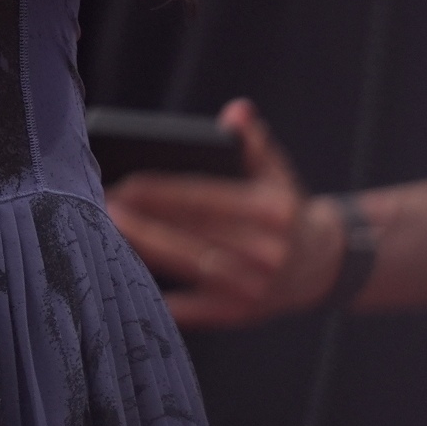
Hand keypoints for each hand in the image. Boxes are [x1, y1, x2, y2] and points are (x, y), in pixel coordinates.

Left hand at [105, 99, 346, 326]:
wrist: (324, 265)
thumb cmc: (285, 209)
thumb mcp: (276, 173)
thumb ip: (252, 142)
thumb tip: (237, 111)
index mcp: (272, 211)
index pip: (205, 198)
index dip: (162, 192)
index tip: (124, 183)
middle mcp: (267, 252)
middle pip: (192, 234)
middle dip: (143, 221)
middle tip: (102, 206)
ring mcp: (255, 287)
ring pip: (189, 268)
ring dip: (146, 251)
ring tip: (108, 233)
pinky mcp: (242, 314)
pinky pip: (197, 311)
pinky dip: (166, 302)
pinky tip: (130, 284)